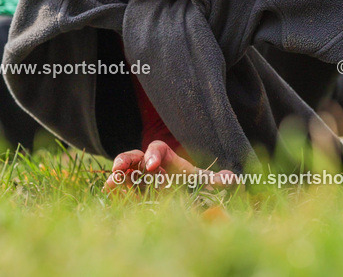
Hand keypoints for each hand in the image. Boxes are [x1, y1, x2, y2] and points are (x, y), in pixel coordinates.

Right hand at [104, 140, 238, 191]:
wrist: (182, 194)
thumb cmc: (192, 182)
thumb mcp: (204, 180)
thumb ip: (217, 179)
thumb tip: (233, 180)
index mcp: (165, 158)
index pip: (156, 149)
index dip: (153, 155)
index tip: (152, 166)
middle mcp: (148, 166)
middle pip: (134, 157)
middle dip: (126, 160)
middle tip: (120, 169)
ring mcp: (137, 179)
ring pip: (123, 171)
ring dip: (116, 175)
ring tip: (110, 183)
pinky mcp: (131, 193)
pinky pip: (120, 188)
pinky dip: (115, 189)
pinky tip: (109, 193)